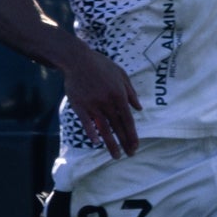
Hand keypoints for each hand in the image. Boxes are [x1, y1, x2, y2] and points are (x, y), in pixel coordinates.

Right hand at [56, 42, 140, 156]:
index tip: (136, 146)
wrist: (77, 60)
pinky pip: (87, 123)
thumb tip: (140, 109)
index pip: (128, 120)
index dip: (133, 135)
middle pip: (118, 127)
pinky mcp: (79, 106)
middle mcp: (108, 102)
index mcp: (119, 95)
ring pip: (104, 128)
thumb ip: (131, 93)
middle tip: (130, 155)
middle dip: (125, 143)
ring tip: (116, 156)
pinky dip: (92, 133)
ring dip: (111, 144)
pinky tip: (96, 143)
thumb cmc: (101, 66)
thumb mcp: (121, 75)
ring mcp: (93, 105)